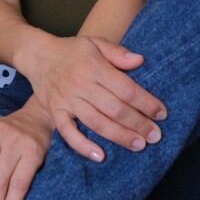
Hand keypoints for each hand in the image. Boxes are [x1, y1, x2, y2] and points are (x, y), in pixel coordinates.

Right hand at [24, 35, 166, 161]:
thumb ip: (118, 52)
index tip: (161, 114)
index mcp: (93, 66)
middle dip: (138, 123)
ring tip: (138, 145)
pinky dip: (83, 146)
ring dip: (119, 136)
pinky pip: (68, 133)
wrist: (38, 56)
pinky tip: (100, 156)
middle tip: (155, 135)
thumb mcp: (95, 43)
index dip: (146, 102)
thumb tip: (140, 61)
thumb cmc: (72, 51)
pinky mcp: (55, 112)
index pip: (125, 89)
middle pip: (114, 108)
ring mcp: (66, 100)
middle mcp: (80, 84)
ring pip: (96, 122)